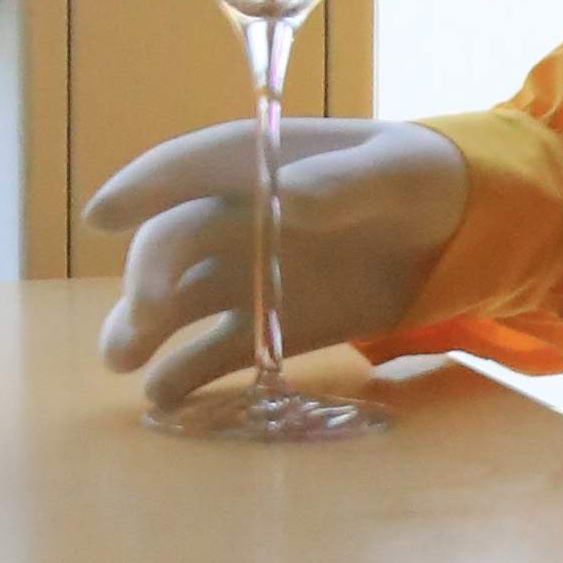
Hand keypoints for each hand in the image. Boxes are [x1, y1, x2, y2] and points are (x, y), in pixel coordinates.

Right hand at [81, 115, 469, 419]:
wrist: (461, 234)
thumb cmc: (425, 181)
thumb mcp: (396, 174)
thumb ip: (345, 184)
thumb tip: (291, 200)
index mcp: (260, 165)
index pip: (187, 169)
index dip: (143, 188)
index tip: (101, 216)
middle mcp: (239, 218)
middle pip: (174, 245)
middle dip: (148, 278)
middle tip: (142, 316)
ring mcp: (253, 276)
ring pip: (181, 302)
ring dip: (145, 327)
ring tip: (122, 363)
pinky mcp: (273, 327)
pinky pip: (219, 351)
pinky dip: (188, 373)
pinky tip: (162, 397)